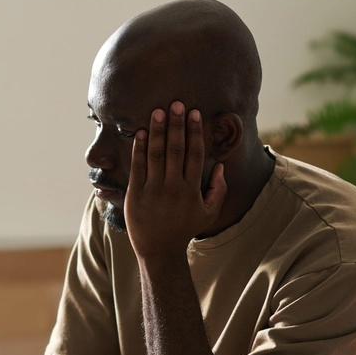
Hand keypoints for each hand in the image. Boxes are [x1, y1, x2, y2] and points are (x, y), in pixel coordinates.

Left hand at [124, 102, 227, 258]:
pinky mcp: (136, 194)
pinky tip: (141, 133)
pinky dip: (139, 149)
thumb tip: (220, 165)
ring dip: (157, 132)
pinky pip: (138, 167)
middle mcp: (173, 188)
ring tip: (157, 112)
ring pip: (156, 155)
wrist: (159, 250)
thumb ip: (218, 189)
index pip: (194, 154)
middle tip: (176, 104)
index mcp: (191, 189)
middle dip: (176, 125)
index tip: (194, 113)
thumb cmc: (184, 229)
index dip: (194, 132)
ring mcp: (153, 191)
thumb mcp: (208, 213)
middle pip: (175, 150)